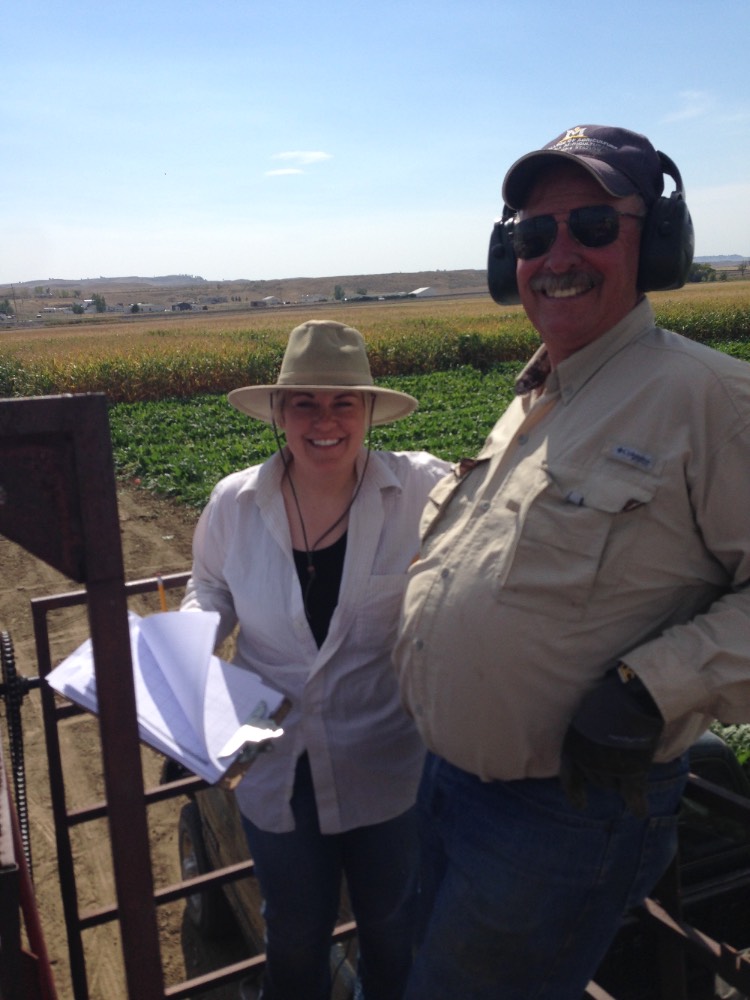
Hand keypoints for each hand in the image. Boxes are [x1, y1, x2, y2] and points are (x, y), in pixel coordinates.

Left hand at [560, 666, 663, 817]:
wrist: (632, 699)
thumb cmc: (610, 698)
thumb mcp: (588, 714)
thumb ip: (589, 733)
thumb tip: (596, 739)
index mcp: (573, 744)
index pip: (569, 776)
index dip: (574, 792)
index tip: (580, 805)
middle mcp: (587, 761)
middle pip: (597, 780)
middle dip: (607, 773)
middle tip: (620, 756)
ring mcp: (608, 770)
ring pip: (615, 786)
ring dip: (623, 779)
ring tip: (634, 759)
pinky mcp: (631, 774)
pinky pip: (633, 796)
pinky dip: (638, 805)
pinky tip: (641, 812)